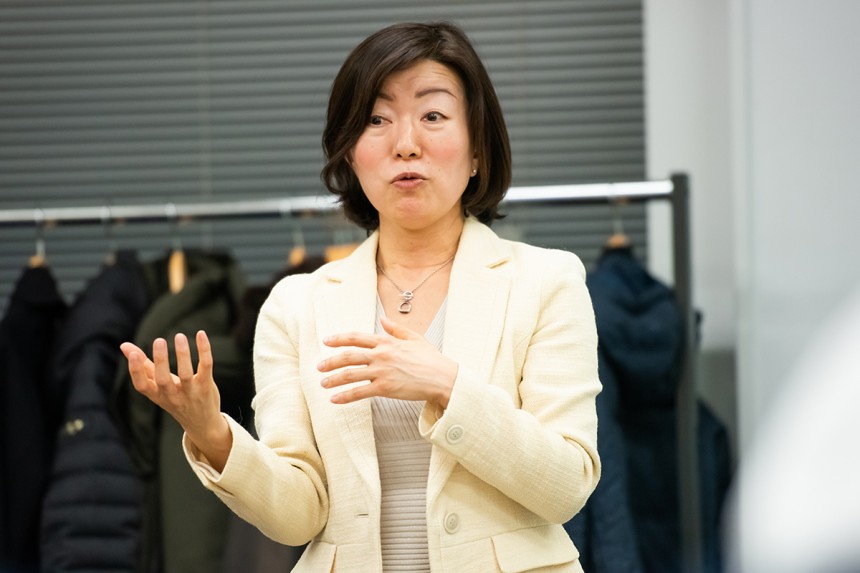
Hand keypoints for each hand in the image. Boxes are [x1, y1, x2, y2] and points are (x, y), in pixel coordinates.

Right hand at [120, 331, 231, 470]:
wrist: (202, 423)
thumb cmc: (176, 398)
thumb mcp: (158, 386)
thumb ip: (143, 366)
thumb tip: (124, 345)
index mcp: (157, 395)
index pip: (142, 386)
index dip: (136, 371)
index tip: (134, 353)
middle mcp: (172, 396)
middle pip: (163, 380)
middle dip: (160, 360)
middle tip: (159, 340)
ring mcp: (190, 393)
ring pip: (186, 374)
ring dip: (182, 354)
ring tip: (179, 336)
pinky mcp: (206, 386)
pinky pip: (205, 367)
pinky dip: (204, 350)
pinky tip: (201, 334)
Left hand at [318, 316, 457, 407]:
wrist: (443, 377)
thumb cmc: (431, 359)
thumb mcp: (414, 337)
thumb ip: (396, 329)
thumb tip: (383, 319)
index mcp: (387, 341)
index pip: (357, 337)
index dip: (339, 338)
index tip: (327, 341)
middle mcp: (381, 355)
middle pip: (349, 356)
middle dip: (331, 361)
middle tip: (319, 366)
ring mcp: (382, 371)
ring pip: (350, 374)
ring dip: (333, 379)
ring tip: (323, 383)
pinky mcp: (385, 388)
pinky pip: (360, 392)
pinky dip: (345, 396)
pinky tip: (334, 400)